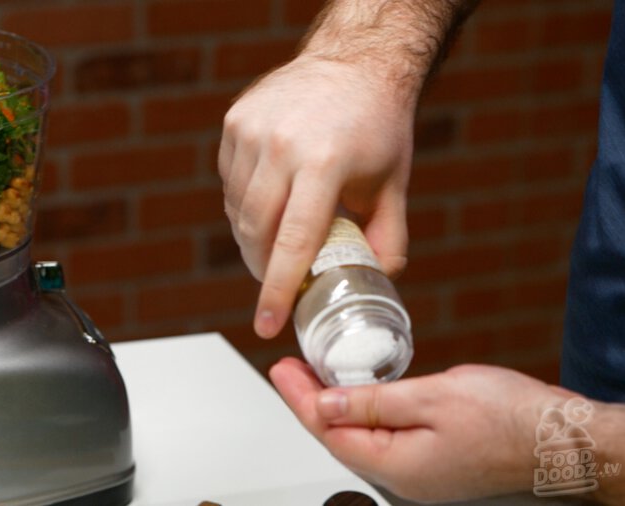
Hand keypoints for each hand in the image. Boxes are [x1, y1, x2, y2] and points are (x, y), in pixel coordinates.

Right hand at [219, 55, 412, 338]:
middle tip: (277, 284)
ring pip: (237, 210)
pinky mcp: (234, 122)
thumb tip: (380, 280)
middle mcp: (281, 144)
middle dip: (263, 268)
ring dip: (253, 237)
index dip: (278, 290)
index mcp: (324, 162)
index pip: (293, 242)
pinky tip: (268, 201)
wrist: (354, 62)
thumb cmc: (377, 124)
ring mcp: (252, 130)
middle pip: (255, 231)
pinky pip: (229, 183)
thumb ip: (389, 237)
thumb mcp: (394, 182)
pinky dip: (244, 203)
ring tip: (277, 240)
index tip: (266, 323)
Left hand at [269, 358, 575, 502]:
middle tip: (289, 367)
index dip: (298, 397)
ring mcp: (418, 470)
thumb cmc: (508, 418)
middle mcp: (401, 474)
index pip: (327, 430)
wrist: (560, 439)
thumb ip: (372, 403)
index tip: (280, 368)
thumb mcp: (431, 398)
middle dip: (309, 399)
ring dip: (334, 403)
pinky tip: (358, 391)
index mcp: (394, 464)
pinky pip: (383, 434)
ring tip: (313, 374)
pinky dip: (362, 409)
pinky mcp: (432, 459)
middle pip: (338, 435)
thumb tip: (324, 404)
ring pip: (359, 435)